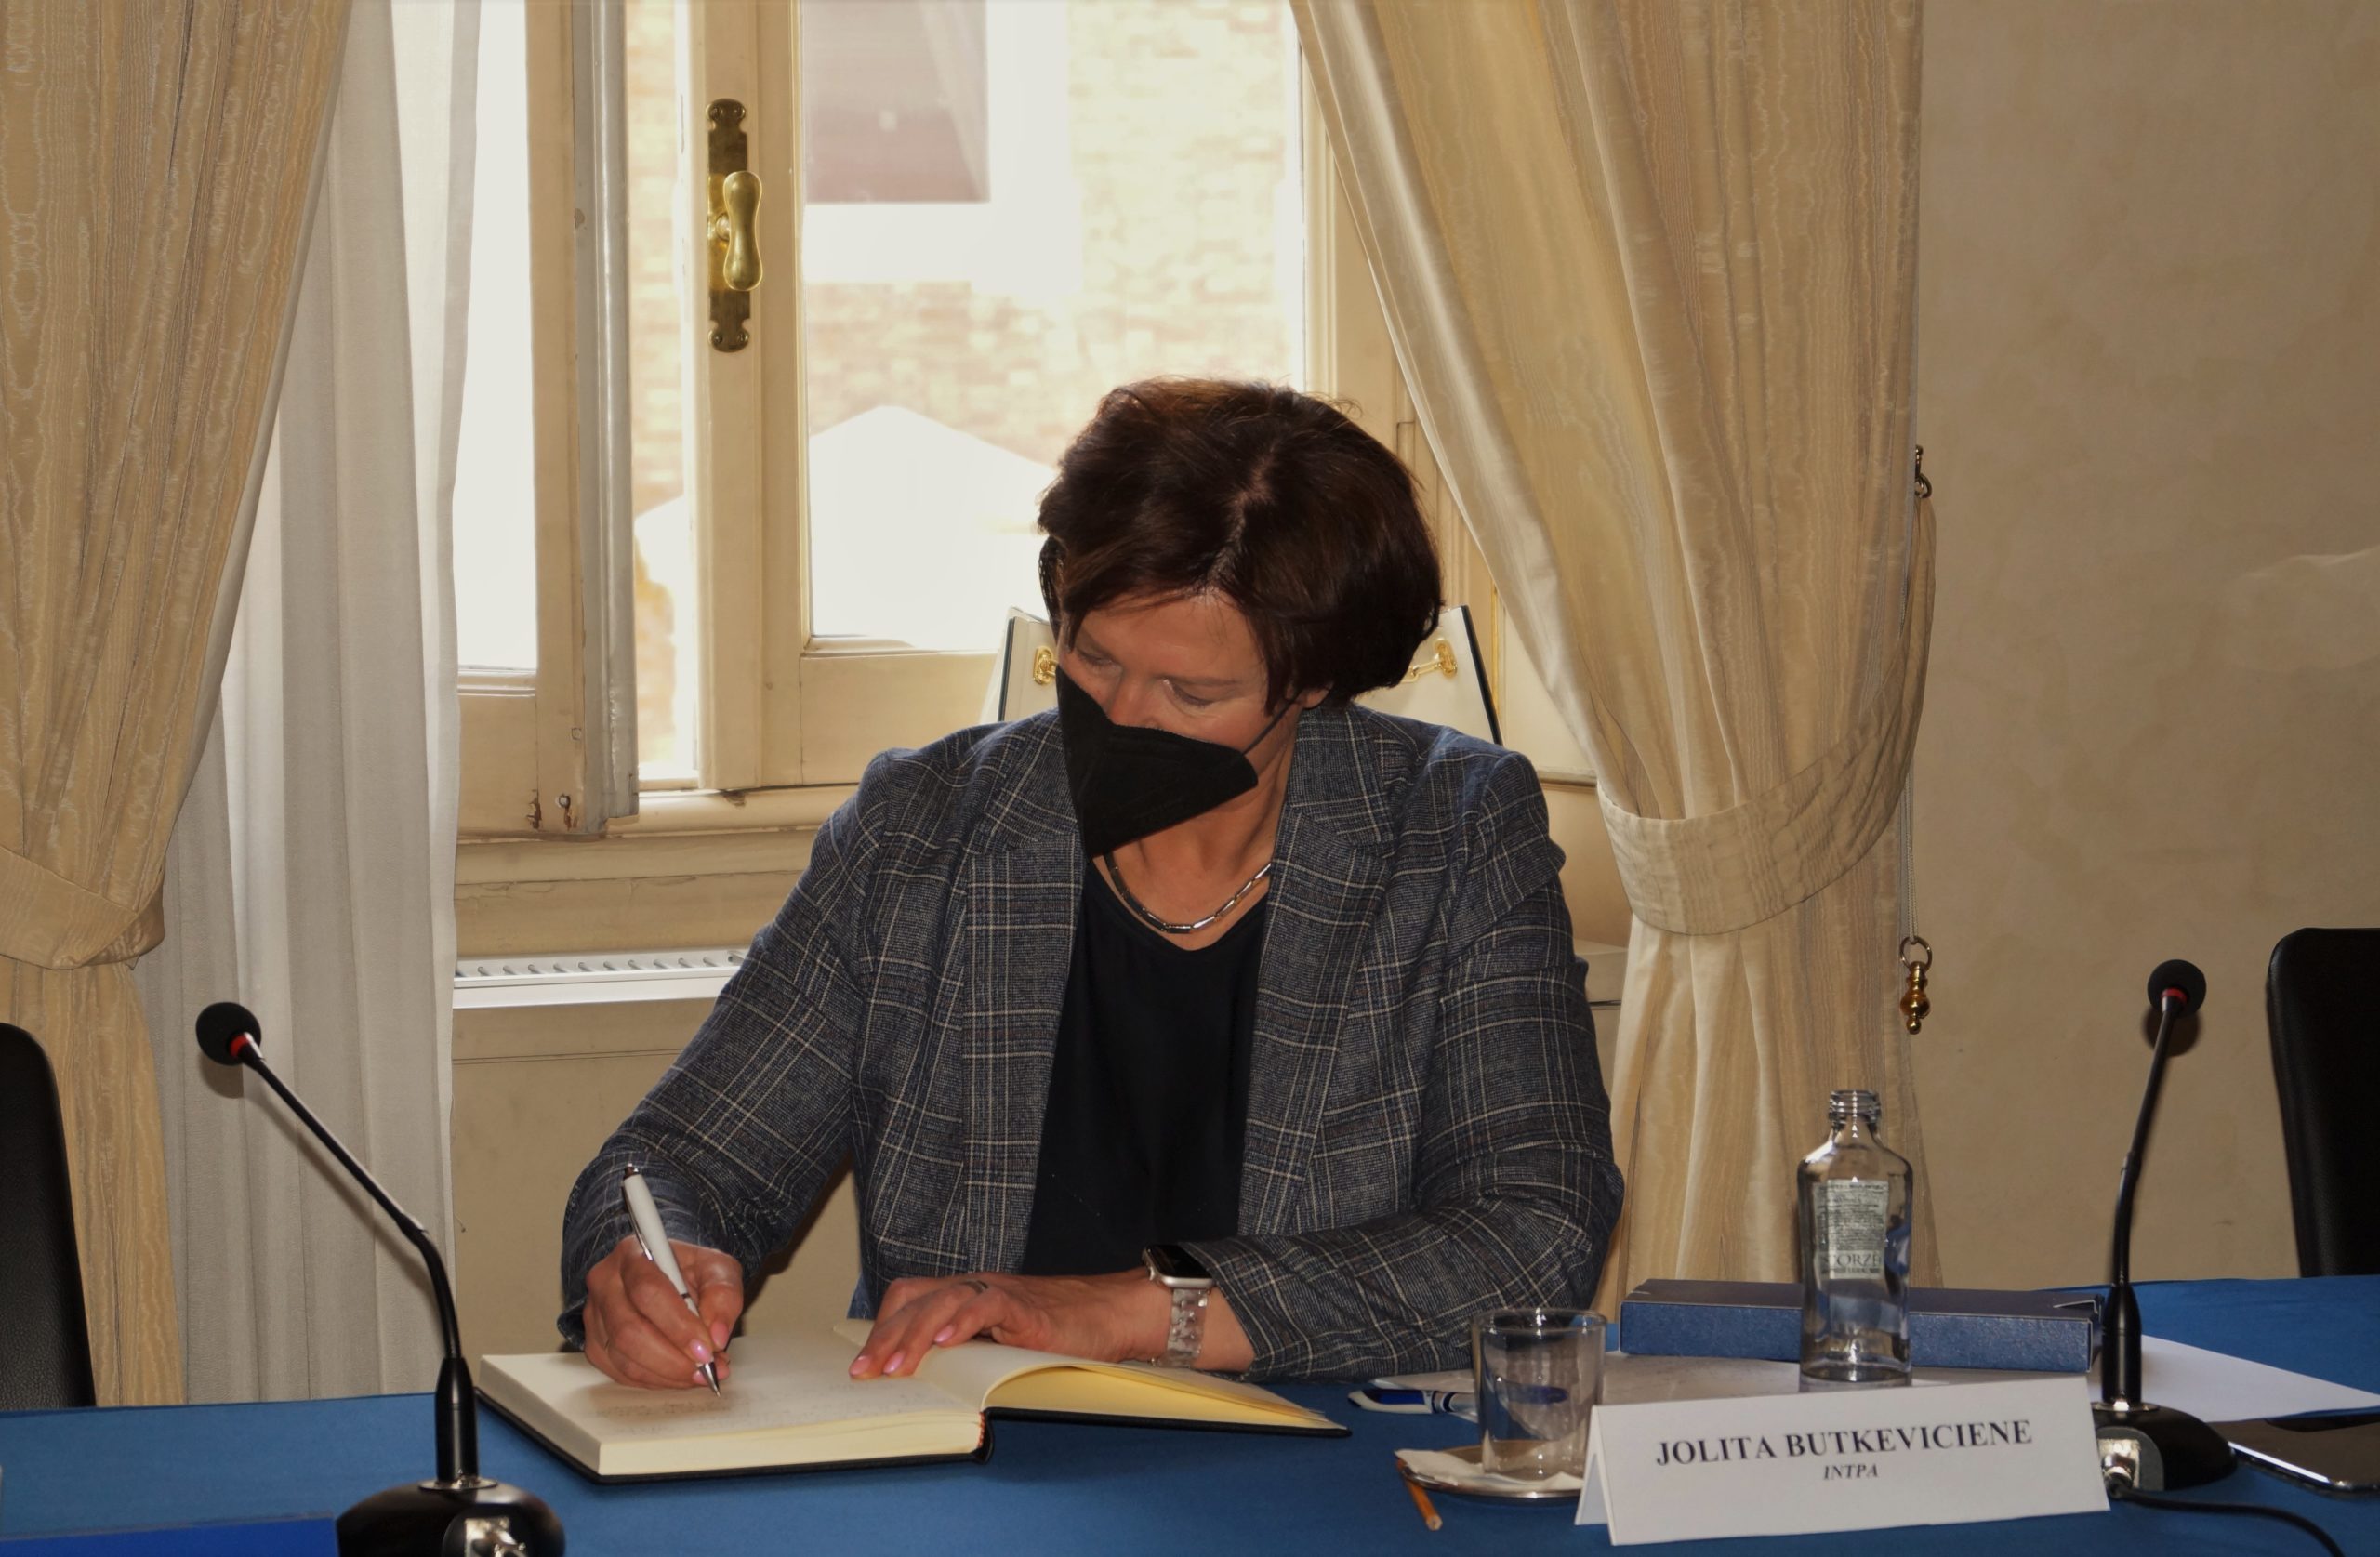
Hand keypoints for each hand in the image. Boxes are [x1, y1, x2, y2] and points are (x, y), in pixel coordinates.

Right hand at [582, 1235, 744, 1389]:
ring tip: (699, 1373)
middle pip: (629, 1329)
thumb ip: (723, 1295)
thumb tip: (718, 1335)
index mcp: (632, 1253)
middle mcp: (606, 1283)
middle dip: (672, 1358)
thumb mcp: (717, 1268)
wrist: (668, 1276)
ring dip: (667, 1374)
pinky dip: (655, 1380)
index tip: (706, 1348)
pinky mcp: (595, 1344)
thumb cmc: (688, 1270)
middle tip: (705, 1368)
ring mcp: (595, 1316)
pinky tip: (678, 1375)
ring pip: (624, 1356)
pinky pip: (621, 1372)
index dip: (678, 1326)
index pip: (648, 1292)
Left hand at [848, 1270, 1165, 1378]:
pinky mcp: (1027, 1306)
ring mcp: (999, 1293)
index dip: (882, 1328)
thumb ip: (967, 1350)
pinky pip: (988, 1304)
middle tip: (863, 1373)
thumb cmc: (1059, 1333)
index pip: (908, 1299)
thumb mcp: (1000, 1343)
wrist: (1111, 1312)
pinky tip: (945, 1341)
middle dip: (883, 1337)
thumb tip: (926, 1382)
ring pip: (943, 1299)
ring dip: (913, 1335)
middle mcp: (975, 1288)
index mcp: (964, 1296)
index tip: (862, 1366)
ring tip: (894, 1367)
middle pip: (915, 1299)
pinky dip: (963, 1320)